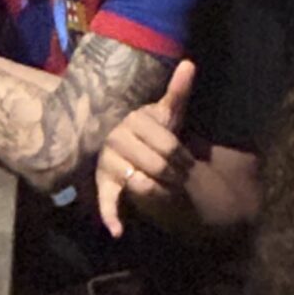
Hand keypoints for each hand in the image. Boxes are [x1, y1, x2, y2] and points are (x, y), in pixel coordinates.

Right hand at [95, 59, 196, 236]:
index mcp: (133, 120)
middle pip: (157, 164)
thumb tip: (190, 63)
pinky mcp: (103, 183)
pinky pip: (107, 201)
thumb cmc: (151, 130)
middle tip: (181, 178)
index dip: (183, 157)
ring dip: (157, 191)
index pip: (168, 144)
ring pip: (139, 181)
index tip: (189, 162)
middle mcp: (115, 138)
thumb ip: (178, 90)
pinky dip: (111, 217)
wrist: (125, 146)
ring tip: (168, 191)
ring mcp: (107, 162)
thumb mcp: (166, 112)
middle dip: (173, 174)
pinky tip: (118, 232)